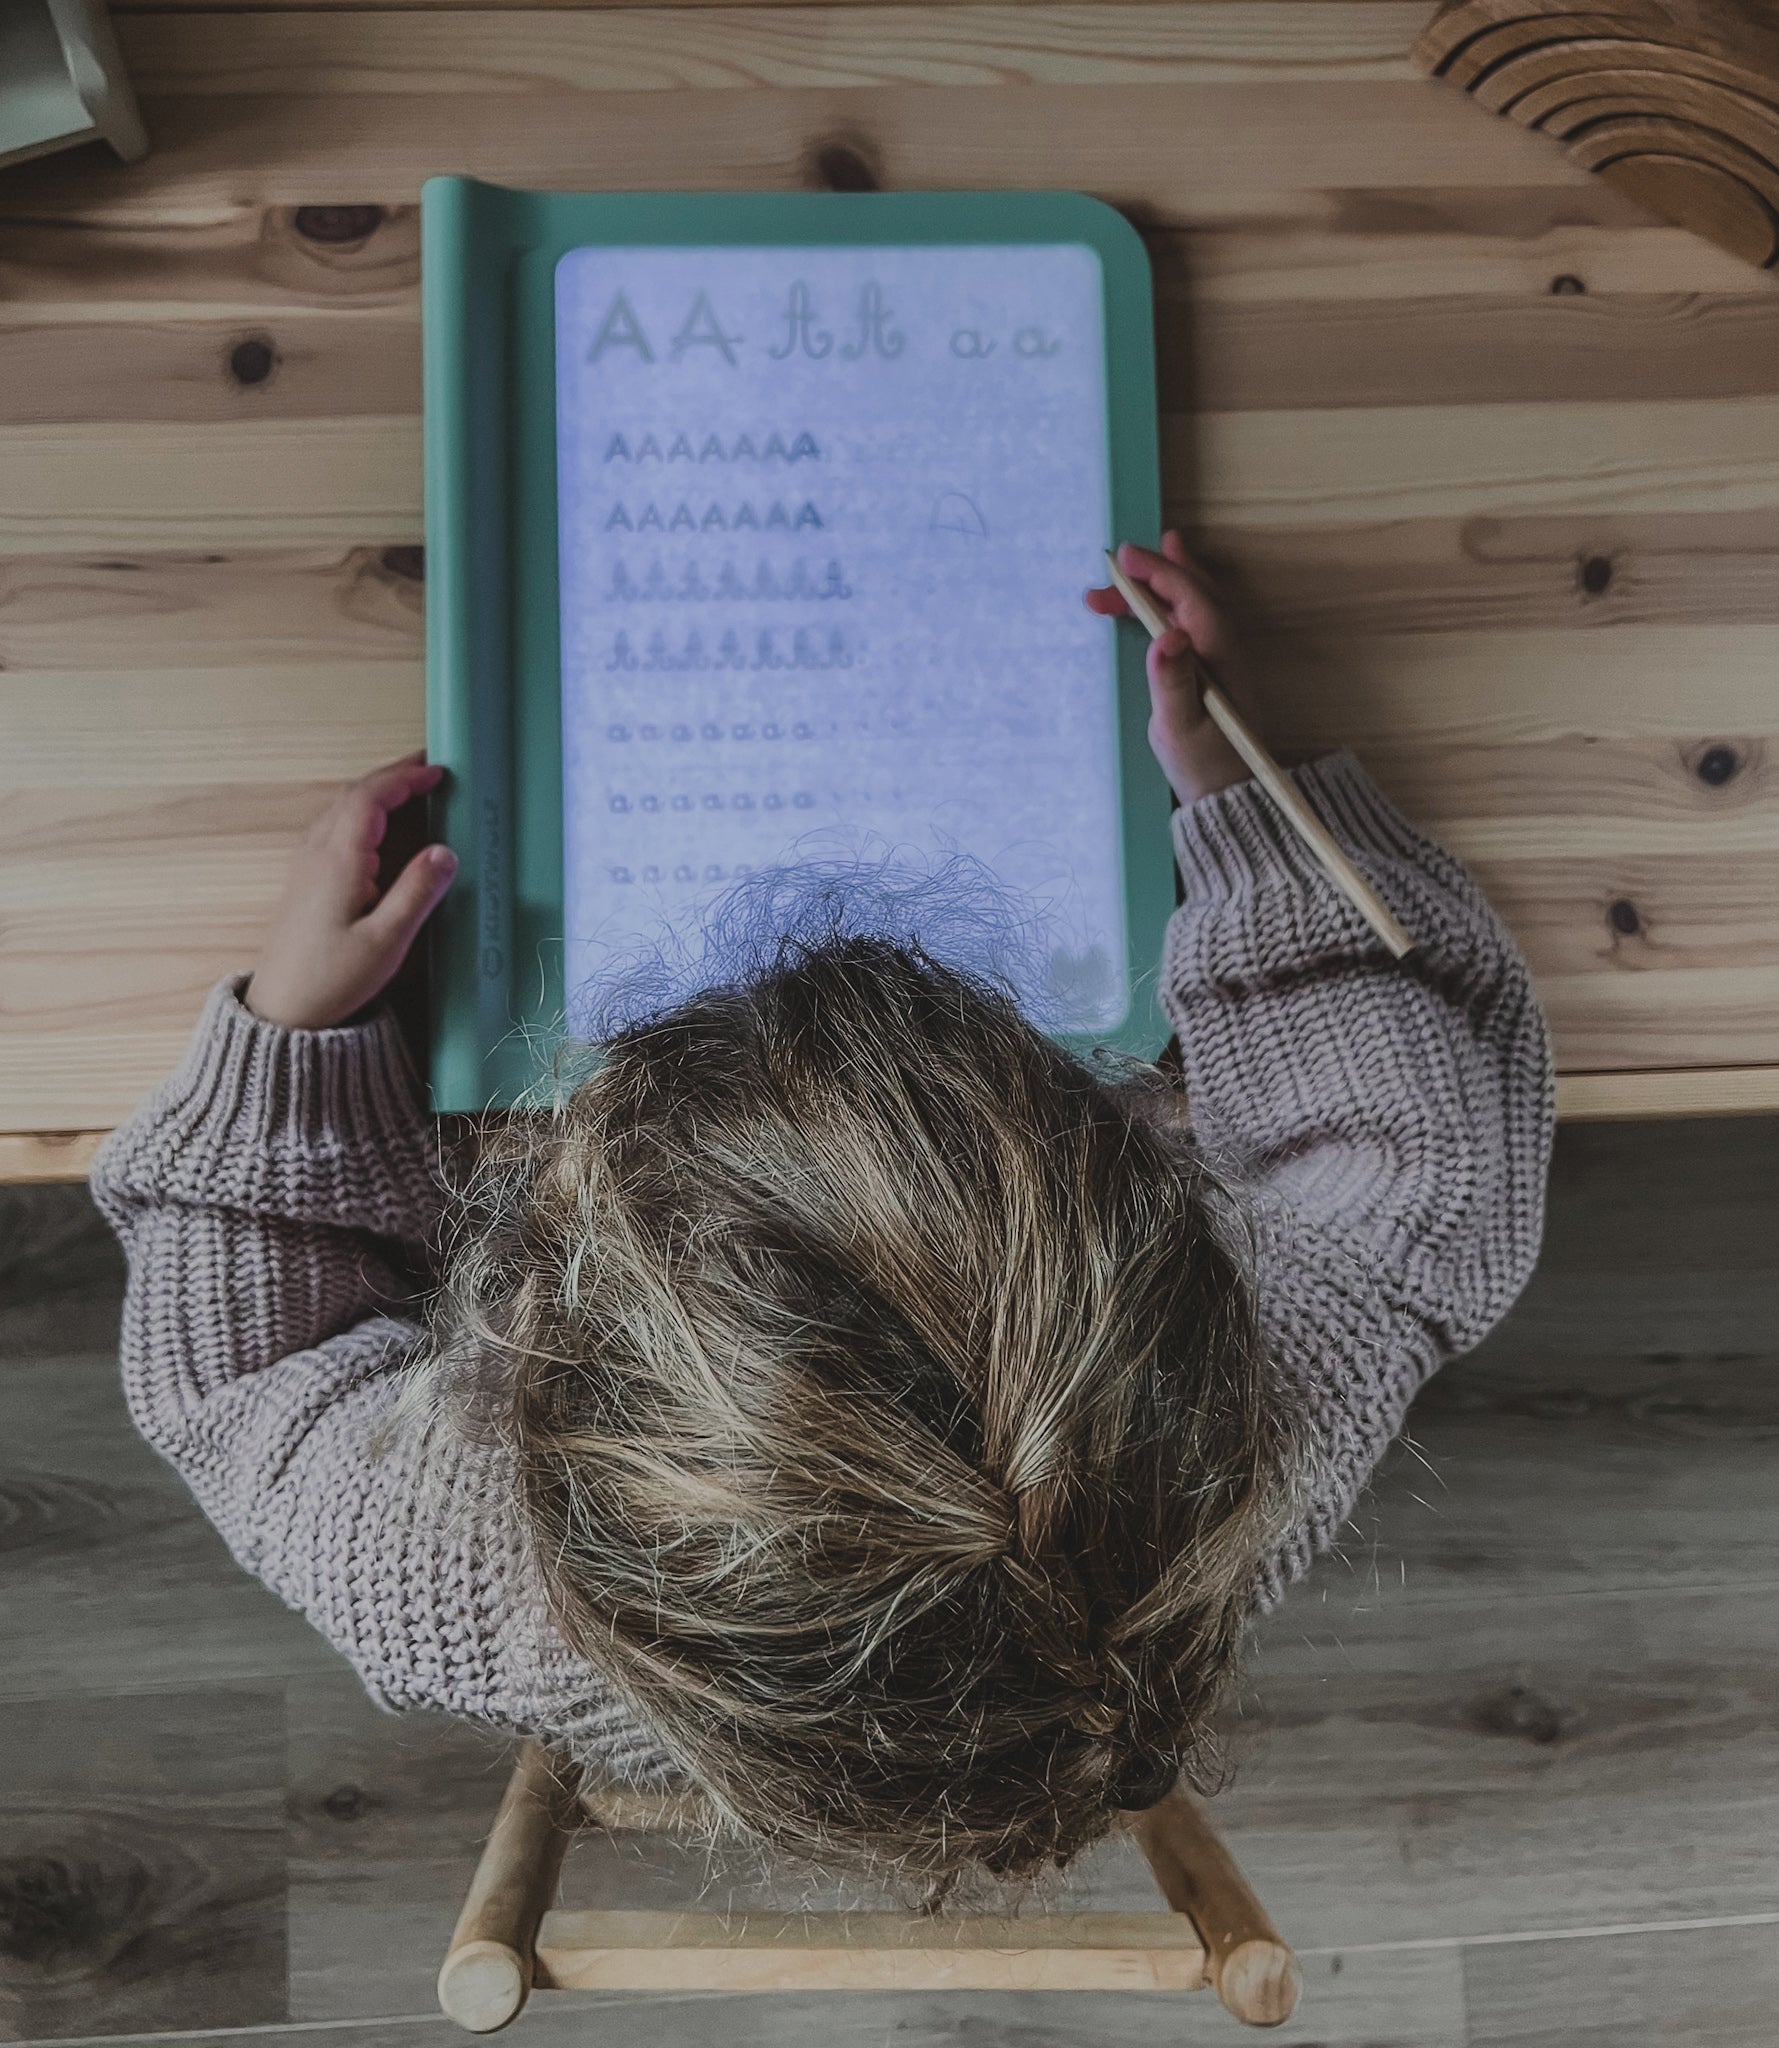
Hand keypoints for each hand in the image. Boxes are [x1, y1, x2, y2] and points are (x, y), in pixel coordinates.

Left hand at [244, 754, 456, 1030]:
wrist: (283, 1011)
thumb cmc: (332, 980)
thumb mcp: (386, 941)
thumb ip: (417, 892)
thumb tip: (445, 851)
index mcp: (339, 860)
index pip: (370, 798)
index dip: (404, 778)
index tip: (438, 772)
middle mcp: (318, 853)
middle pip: (354, 795)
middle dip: (392, 776)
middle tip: (429, 768)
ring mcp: (307, 865)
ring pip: (341, 809)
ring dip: (376, 792)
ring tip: (410, 788)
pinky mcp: (305, 880)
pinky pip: (334, 827)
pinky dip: (362, 812)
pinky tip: (378, 826)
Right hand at [1085, 532, 1252, 803]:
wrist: (1230, 796)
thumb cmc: (1202, 766)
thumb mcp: (1178, 728)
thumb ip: (1172, 681)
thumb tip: (1168, 635)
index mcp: (1219, 655)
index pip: (1189, 597)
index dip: (1157, 572)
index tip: (1123, 559)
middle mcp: (1227, 647)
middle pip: (1193, 591)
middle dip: (1154, 573)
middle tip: (1113, 568)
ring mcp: (1224, 655)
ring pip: (1195, 602)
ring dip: (1161, 584)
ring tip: (1130, 570)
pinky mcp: (1215, 668)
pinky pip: (1194, 618)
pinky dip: (1172, 600)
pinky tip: (1158, 600)